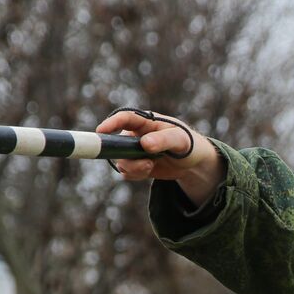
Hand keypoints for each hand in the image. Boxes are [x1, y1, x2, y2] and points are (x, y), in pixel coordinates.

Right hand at [96, 108, 223, 205]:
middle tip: (146, 163)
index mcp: (145, 121)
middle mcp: (136, 135)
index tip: (101, 131)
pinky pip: (127, 172)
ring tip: (151, 166)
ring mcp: (134, 150)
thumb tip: (144, 144)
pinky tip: (150, 171)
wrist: (193, 162)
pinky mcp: (136, 165)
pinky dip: (136, 175)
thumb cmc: (188, 144)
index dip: (111, 123)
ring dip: (133, 167)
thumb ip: (163, 140)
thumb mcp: (180, 140)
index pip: (124, 118)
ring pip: (121, 160)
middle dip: (125, 155)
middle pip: (117, 143)